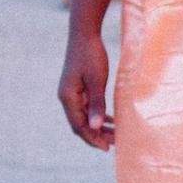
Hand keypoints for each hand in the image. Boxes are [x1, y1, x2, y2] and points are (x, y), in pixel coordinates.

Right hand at [58, 28, 113, 149]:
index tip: (107, 148)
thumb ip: (96, 103)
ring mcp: (71, 93)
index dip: (92, 138)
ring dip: (98, 126)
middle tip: (114, 144)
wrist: (84, 34)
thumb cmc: (91, 55)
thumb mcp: (97, 80)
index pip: (79, 125)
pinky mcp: (78, 87)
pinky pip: (87, 107)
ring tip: (115, 135)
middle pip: (80, 123)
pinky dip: (98, 115)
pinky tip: (110, 120)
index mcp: (68, 97)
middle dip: (96, 135)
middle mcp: (67, 97)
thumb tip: (96, 127)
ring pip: (84, 116)